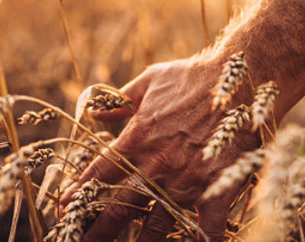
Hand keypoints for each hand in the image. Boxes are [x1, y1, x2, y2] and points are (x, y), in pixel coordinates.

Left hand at [59, 56, 259, 241]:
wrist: (242, 77)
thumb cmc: (194, 76)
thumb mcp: (150, 81)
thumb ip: (120, 100)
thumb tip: (93, 112)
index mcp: (137, 138)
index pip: (99, 174)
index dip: (78, 195)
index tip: (62, 210)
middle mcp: (156, 164)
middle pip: (118, 207)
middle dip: (97, 230)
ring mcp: (186, 180)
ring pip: (156, 226)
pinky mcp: (216, 187)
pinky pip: (208, 226)